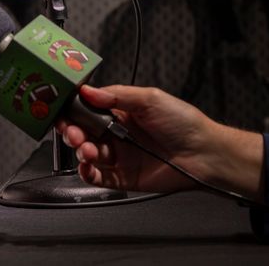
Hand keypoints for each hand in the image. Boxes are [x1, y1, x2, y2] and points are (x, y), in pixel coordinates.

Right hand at [56, 84, 216, 192]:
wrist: (205, 154)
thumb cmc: (184, 123)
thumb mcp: (150, 99)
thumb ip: (116, 95)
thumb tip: (88, 91)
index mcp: (119, 112)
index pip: (86, 109)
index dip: (72, 110)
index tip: (63, 110)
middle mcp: (115, 133)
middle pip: (81, 132)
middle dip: (72, 131)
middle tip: (74, 133)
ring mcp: (119, 156)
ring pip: (86, 153)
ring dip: (80, 150)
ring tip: (88, 149)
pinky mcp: (123, 177)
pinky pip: (97, 176)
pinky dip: (87, 172)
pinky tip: (88, 166)